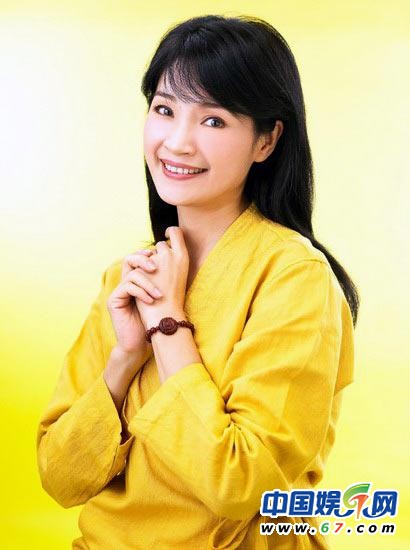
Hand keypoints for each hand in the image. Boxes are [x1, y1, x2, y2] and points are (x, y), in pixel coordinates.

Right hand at [106, 248, 164, 368]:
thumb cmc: (154, 321)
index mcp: (136, 280)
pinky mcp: (113, 300)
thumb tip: (177, 261)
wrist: (141, 342)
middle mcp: (125, 283)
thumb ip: (164, 280)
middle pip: (130, 259)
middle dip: (143, 260)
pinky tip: (151, 301)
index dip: (147, 254)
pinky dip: (141, 292)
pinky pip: (127, 287)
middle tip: (155, 267)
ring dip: (148, 283)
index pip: (138, 258)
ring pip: (131, 275)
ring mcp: (118, 291)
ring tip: (159, 295)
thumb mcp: (162, 297)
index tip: (160, 256)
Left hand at [135, 227, 189, 329]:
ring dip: (147, 266)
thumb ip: (172, 260)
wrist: (166, 315)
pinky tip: (144, 287)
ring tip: (153, 283)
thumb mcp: (179, 274)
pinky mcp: (141, 269)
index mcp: (183, 257)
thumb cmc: (174, 298)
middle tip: (158, 272)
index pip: (176, 232)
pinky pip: (138, 266)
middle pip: (160, 245)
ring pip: (147, 256)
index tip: (166, 235)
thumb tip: (160, 247)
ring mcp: (155, 261)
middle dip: (157, 255)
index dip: (170, 231)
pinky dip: (139, 275)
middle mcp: (170, 255)